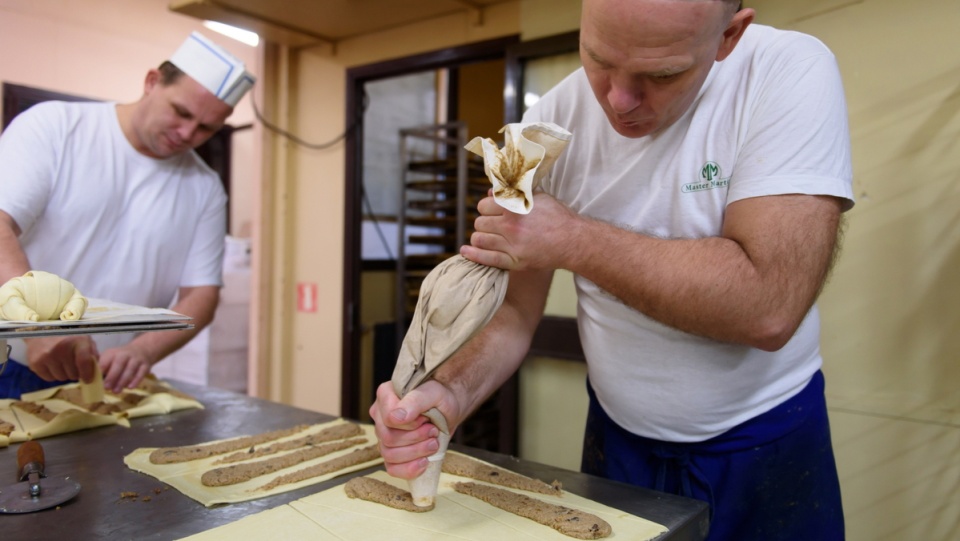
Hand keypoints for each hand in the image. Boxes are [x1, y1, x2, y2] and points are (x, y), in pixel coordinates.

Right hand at [25, 335, 98, 382]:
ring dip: (64, 374)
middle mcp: (61, 348)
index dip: (88, 374)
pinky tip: (52, 364)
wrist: (41, 328)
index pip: (84, 362)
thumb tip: (95, 373)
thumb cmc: (67, 335)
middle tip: (73, 366)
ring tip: (62, 363)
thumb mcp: (84, 338)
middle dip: (75, 373)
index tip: (88, 380)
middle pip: (73, 374)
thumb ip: (92, 354)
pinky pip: (49, 378)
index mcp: (77, 340)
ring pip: (61, 378)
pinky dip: (52, 375)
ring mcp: (47, 356)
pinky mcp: (35, 363)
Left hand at [100, 344, 153, 392]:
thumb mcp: (110, 358)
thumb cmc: (121, 358)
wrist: (142, 350)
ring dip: (122, 381)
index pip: (106, 360)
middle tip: (106, 388)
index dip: (101, 370)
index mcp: (113, 353)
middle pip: (119, 364)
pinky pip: (141, 373)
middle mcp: (125, 354)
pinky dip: (136, 380)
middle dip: (112, 376)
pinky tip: (130, 387)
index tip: (96, 380)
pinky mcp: (145, 365)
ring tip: (116, 391)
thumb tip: (90, 380)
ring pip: (130, 369)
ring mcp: (136, 359)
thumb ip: (102, 367)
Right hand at [369, 380, 459, 479]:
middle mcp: (380, 415)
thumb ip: (414, 401)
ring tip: (433, 443)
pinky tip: (424, 462)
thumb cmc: (439, 398)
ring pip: (389, 455)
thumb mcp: (433, 393)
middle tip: (433, 431)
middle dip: (416, 439)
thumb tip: (395, 418)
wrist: (448, 409)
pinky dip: (409, 469)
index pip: (389, 419)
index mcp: (385, 395)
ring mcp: (384, 435)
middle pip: (388, 439)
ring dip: (416, 453)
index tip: (426, 419)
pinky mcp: (392, 452)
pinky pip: (392, 469)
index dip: (410, 425)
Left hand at [461, 192, 580, 270]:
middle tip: (492, 225)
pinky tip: (465, 251)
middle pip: (479, 222)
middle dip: (484, 222)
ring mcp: (511, 245)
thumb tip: (489, 193)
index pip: (484, 205)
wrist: (573, 241)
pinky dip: (473, 255)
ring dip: (480, 237)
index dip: (486, 207)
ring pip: (479, 239)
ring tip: (486, 237)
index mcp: (514, 207)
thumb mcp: (538, 197)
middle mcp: (510, 225)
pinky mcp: (514, 261)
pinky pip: (486, 259)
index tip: (492, 211)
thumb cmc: (557, 217)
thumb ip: (514, 193)